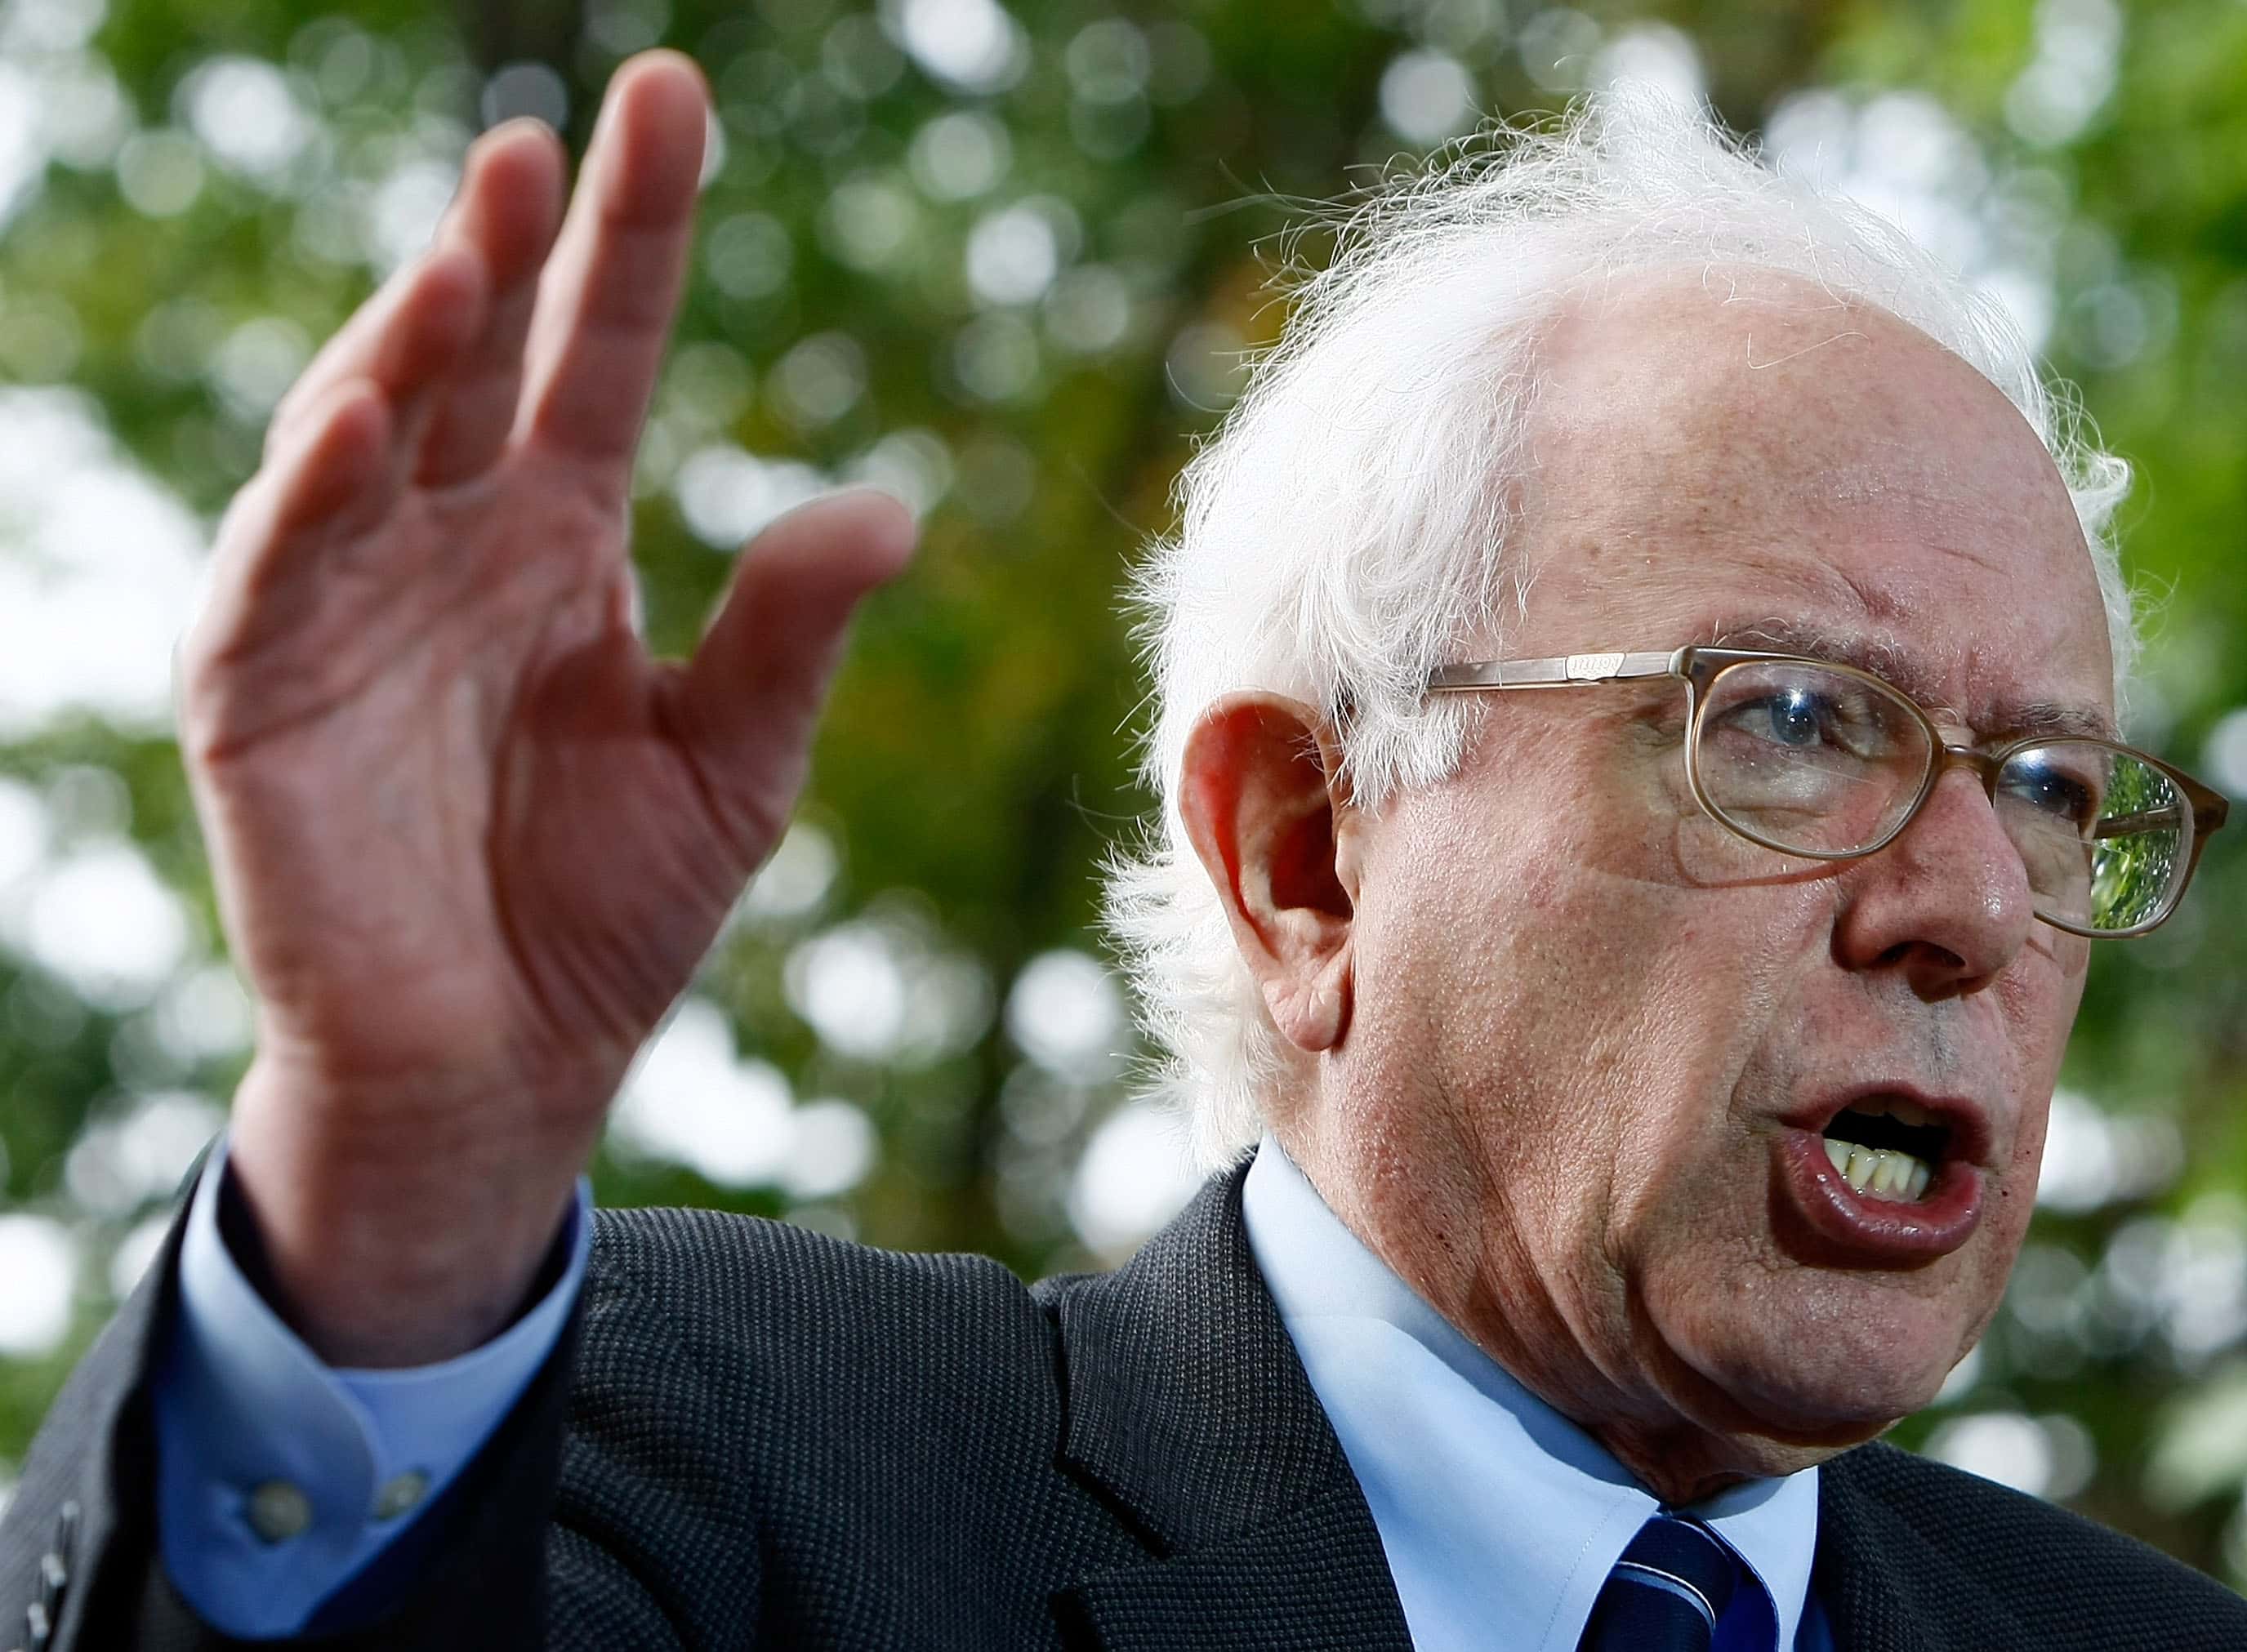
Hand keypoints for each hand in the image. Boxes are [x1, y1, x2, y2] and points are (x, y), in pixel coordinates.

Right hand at [183, 53, 913, 1365]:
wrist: (504, 1068)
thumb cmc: (611, 913)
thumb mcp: (733, 766)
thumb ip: (789, 638)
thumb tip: (888, 509)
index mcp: (565, 542)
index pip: (597, 354)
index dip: (630, 235)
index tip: (669, 100)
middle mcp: (451, 546)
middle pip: (474, 364)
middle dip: (500, 249)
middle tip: (540, 140)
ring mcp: (347, 608)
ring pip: (362, 437)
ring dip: (402, 343)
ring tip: (465, 253)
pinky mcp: (262, 694)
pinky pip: (275, 572)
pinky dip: (308, 494)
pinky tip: (359, 416)